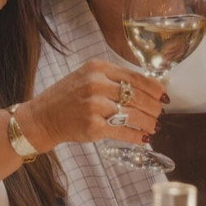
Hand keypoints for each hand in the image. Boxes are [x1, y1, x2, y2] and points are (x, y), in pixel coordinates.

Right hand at [21, 59, 165, 150]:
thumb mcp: (87, 77)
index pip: (135, 77)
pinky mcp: (93, 126)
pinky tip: (143, 138)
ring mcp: (94, 106)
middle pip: (137, 96)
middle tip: (159, 114)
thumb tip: (147, 90)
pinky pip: (123, 132)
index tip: (163, 96)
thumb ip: (112, 79)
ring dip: (148, 123)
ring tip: (154, 127)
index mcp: (97, 68)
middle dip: (153, 108)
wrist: (42, 117)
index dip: (154, 88)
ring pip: (133, 115)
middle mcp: (96, 84)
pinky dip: (136, 136)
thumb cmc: (67, 98)